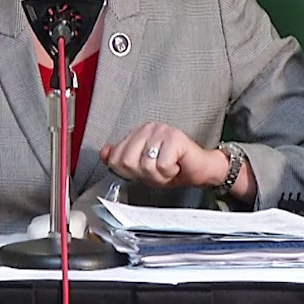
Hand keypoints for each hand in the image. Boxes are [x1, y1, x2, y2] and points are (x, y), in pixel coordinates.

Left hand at [99, 122, 225, 188]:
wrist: (200, 170)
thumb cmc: (173, 168)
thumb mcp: (142, 169)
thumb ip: (122, 160)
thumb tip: (104, 154)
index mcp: (137, 133)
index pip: (116, 158)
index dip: (130, 172)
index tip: (146, 171)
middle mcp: (148, 128)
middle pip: (128, 162)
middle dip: (144, 175)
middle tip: (159, 171)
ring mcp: (161, 130)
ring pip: (145, 165)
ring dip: (159, 176)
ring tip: (169, 168)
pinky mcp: (174, 137)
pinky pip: (161, 166)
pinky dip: (170, 172)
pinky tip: (177, 165)